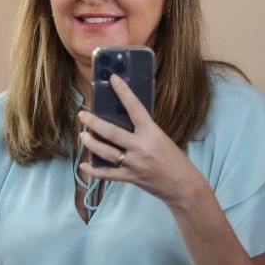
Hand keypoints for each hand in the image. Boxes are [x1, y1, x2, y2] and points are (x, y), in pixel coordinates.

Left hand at [77, 74, 203, 204]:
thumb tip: (125, 120)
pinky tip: (83, 165)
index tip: (113, 79)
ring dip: (91, 143)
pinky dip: (94, 171)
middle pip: (112, 132)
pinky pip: (107, 174)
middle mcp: (141, 147)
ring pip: (106, 152)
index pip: (135, 108)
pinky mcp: (130, 178)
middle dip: (94, 123)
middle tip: (82, 115)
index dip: (124, 92)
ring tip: (82, 135)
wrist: (183, 185)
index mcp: (152, 132)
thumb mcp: (161, 138)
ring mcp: (134, 163)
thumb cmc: (174, 158)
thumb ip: (144, 131)